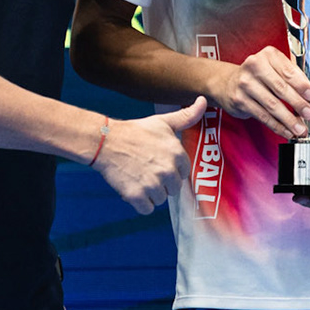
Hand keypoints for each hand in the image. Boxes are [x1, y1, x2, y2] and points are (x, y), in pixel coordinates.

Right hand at [92, 96, 206, 214]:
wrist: (106, 141)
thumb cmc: (136, 131)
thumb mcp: (163, 122)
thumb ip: (187, 116)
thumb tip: (203, 100)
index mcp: (177, 154)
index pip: (184, 173)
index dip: (172, 170)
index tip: (160, 163)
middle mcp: (168, 171)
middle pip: (173, 188)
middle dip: (162, 183)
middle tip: (147, 169)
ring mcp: (153, 185)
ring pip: (160, 199)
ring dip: (151, 193)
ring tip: (139, 176)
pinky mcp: (137, 196)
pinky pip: (147, 209)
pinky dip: (140, 203)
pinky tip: (133, 187)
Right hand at [212, 46, 309, 138]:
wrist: (228, 83)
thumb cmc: (259, 76)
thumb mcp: (276, 69)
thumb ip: (298, 78)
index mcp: (268, 55)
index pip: (288, 71)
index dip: (302, 85)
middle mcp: (254, 66)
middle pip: (281, 88)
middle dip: (298, 104)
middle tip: (309, 114)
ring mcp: (245, 84)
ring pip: (272, 105)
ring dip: (288, 119)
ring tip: (300, 128)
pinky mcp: (240, 100)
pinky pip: (262, 116)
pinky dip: (277, 126)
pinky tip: (286, 131)